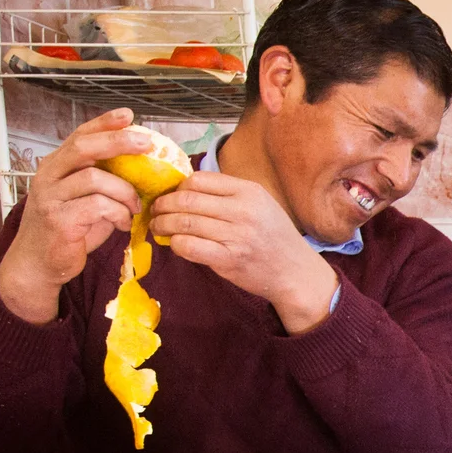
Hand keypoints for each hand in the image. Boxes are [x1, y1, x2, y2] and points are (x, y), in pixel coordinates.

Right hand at [0, 108, 151, 323]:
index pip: (79, 135)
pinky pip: (98, 206)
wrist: (38, 264)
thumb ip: (102, 182)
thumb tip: (140, 170)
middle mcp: (48, 176)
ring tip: (134, 207)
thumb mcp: (84, 200)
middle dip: (117, 141)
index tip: (128, 115)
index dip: (103, 122)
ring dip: (124, 192)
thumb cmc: (67, 230)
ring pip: (96, 179)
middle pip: (84, 147)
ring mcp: (51, 197)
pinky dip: (118, 213)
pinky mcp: (59, 220)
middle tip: (146, 144)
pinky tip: (123, 223)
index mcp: (55, 167)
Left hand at [147, 170, 340, 334]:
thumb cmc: (274, 237)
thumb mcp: (260, 204)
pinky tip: (175, 245)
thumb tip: (186, 188)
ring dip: (162, 225)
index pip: (198, 180)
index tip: (171, 197)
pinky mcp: (229, 259)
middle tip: (155, 212)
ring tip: (158, 228)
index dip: (177, 188)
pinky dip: (175, 244)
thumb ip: (229, 194)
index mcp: (249, 191)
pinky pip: (189, 246)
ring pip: (183, 222)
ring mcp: (236, 235)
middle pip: (186, 199)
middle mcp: (243, 210)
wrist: (295, 272)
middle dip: (163, 205)